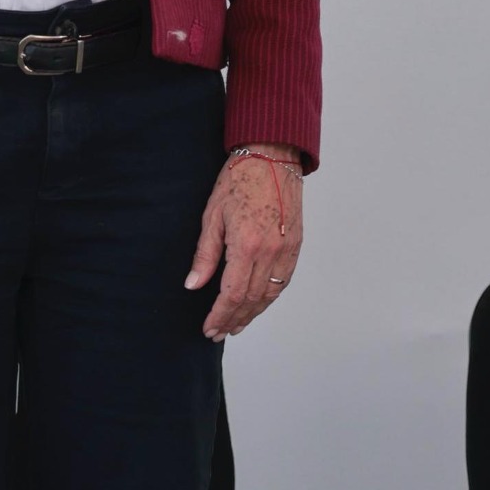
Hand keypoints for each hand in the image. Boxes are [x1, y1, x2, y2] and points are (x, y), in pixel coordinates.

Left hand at [186, 146, 303, 340]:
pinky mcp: (296, 245)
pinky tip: (257, 304)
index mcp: (246, 245)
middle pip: (252, 300)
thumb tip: (193, 284)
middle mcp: (270, 253)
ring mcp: (287, 250)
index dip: (220, 316)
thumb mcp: (212, 214)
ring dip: (252, 314)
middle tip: (218, 333)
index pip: (232, 294)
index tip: (209, 328)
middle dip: (233, 320)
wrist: (273, 156)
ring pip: (270, 295)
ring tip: (236, 325)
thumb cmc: (239, 179)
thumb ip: (205, 254)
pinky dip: (269, 298)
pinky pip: (283, 281)